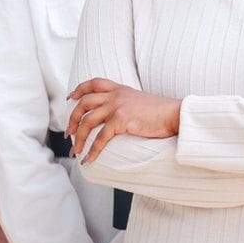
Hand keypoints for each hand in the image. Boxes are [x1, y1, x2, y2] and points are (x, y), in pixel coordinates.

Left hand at [66, 78, 181, 164]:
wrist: (174, 114)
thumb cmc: (161, 112)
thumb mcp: (139, 101)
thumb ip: (125, 103)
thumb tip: (115, 117)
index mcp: (120, 89)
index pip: (94, 83)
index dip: (79, 89)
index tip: (71, 98)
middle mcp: (116, 95)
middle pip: (84, 103)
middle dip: (73, 119)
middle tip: (69, 133)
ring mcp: (117, 106)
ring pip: (88, 121)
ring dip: (78, 138)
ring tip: (75, 151)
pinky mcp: (121, 120)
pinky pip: (100, 138)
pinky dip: (92, 150)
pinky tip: (89, 159)